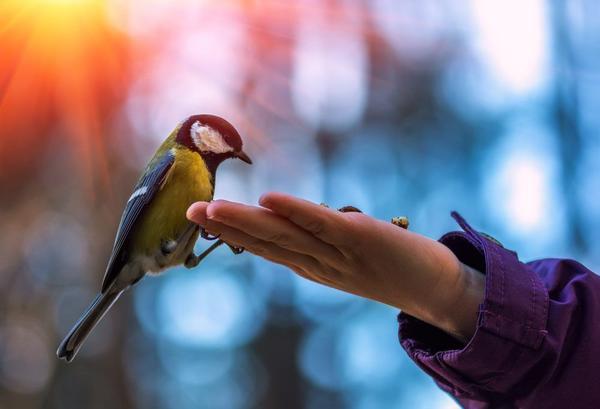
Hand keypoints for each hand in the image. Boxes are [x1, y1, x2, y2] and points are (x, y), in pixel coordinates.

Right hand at [186, 192, 483, 340]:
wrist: (435, 287)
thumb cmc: (387, 265)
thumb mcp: (343, 255)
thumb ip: (316, 239)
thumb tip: (294, 217)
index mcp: (310, 265)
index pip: (264, 248)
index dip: (231, 234)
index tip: (201, 218)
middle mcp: (317, 263)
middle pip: (265, 243)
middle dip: (225, 227)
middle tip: (188, 211)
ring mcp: (336, 252)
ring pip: (284, 235)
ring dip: (246, 221)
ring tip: (210, 208)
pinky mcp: (360, 237)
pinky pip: (322, 224)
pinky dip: (296, 212)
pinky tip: (269, 200)